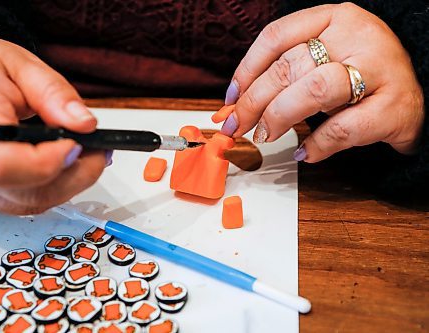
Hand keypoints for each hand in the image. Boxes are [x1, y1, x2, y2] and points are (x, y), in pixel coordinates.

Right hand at [0, 34, 107, 213]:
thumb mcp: (22, 64)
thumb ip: (56, 94)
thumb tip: (86, 125)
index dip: (45, 163)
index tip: (76, 144)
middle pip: (22, 192)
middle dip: (74, 175)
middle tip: (97, 150)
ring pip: (29, 204)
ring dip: (70, 184)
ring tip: (87, 154)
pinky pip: (24, 203)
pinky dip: (55, 188)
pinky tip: (67, 165)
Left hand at [222, 3, 424, 161]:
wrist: (418, 98)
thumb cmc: (359, 79)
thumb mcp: (323, 62)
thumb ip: (285, 75)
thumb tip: (233, 107)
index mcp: (336, 18)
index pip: (277, 36)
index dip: (246, 70)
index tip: (229, 99)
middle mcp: (359, 37)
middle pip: (289, 67)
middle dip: (252, 102)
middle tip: (237, 126)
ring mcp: (381, 70)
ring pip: (314, 91)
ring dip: (279, 117)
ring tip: (266, 136)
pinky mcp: (395, 108)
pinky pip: (342, 128)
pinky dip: (316, 145)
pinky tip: (304, 153)